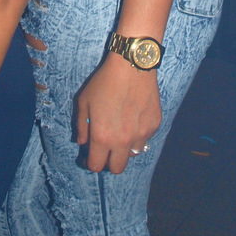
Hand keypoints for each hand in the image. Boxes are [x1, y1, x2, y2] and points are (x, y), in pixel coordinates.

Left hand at [76, 56, 160, 173]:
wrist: (131, 66)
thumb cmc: (104, 82)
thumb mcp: (84, 101)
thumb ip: (81, 126)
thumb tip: (83, 142)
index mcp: (102, 137)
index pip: (96, 166)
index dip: (90, 163)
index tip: (90, 157)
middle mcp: (122, 141)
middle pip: (117, 168)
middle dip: (109, 163)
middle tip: (105, 150)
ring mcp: (141, 134)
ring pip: (132, 154)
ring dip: (124, 148)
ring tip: (120, 131)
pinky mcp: (154, 125)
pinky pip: (144, 138)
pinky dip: (137, 134)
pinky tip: (132, 118)